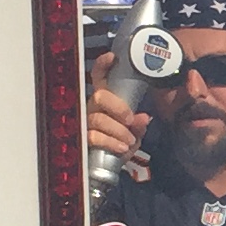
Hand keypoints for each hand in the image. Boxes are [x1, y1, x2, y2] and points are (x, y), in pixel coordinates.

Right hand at [86, 51, 153, 174]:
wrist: (109, 168)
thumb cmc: (119, 143)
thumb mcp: (133, 133)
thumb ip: (138, 124)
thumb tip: (143, 118)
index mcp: (105, 101)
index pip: (100, 77)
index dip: (103, 66)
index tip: (112, 57)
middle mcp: (92, 107)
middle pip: (100, 96)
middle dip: (118, 107)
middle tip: (130, 120)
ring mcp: (85, 122)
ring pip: (98, 119)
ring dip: (118, 130)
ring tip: (129, 141)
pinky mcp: (82, 139)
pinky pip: (94, 136)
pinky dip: (111, 142)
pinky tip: (121, 147)